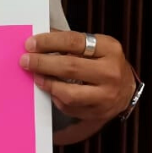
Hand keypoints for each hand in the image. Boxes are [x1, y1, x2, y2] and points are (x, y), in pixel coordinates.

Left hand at [20, 30, 135, 121]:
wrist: (126, 89)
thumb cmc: (105, 62)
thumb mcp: (96, 45)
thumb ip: (70, 42)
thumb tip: (39, 39)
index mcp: (110, 49)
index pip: (74, 42)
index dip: (49, 42)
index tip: (30, 43)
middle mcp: (111, 72)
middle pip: (70, 67)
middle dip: (43, 63)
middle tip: (25, 60)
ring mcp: (106, 95)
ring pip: (69, 92)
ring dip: (47, 83)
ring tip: (36, 76)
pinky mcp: (98, 112)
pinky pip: (70, 107)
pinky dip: (56, 97)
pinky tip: (50, 89)